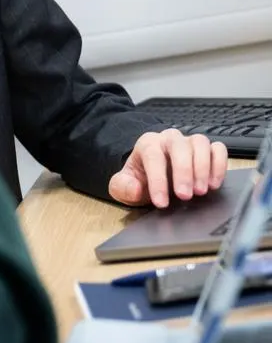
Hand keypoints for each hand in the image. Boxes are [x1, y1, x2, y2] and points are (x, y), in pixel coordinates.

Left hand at [108, 130, 228, 207]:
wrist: (152, 171)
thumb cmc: (141, 178)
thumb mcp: (123, 185)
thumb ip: (123, 186)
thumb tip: (135, 189)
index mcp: (147, 145)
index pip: (153, 157)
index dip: (157, 180)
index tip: (161, 203)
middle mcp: (169, 139)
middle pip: (178, 146)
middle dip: (183, 171)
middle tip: (185, 196)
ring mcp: (189, 142)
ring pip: (200, 143)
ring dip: (203, 167)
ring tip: (201, 191)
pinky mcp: (207, 149)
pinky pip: (218, 148)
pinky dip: (219, 164)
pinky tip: (214, 184)